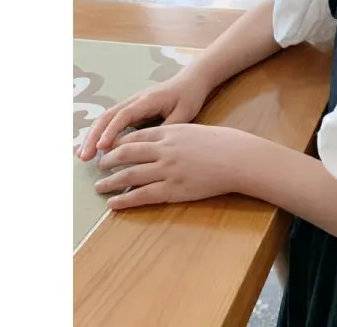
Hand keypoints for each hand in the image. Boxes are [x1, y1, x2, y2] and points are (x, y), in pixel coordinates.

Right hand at [77, 71, 211, 161]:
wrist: (192, 80)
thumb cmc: (189, 96)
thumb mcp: (184, 113)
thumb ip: (168, 128)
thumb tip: (151, 147)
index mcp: (147, 100)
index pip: (124, 115)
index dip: (111, 131)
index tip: (101, 148)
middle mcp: (135, 100)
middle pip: (108, 116)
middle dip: (93, 136)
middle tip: (83, 157)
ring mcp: (131, 104)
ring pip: (106, 118)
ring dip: (93, 135)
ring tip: (81, 156)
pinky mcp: (132, 109)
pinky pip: (112, 120)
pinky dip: (100, 133)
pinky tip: (93, 148)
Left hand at [95, 124, 255, 208]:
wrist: (237, 157)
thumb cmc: (224, 143)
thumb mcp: (197, 131)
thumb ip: (178, 135)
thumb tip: (167, 141)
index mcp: (171, 131)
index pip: (137, 136)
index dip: (120, 143)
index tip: (109, 148)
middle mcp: (164, 149)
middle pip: (127, 153)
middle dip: (109, 160)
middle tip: (99, 166)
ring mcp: (167, 170)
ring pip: (130, 175)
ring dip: (110, 181)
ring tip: (98, 187)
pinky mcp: (173, 189)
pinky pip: (142, 195)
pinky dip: (125, 200)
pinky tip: (113, 204)